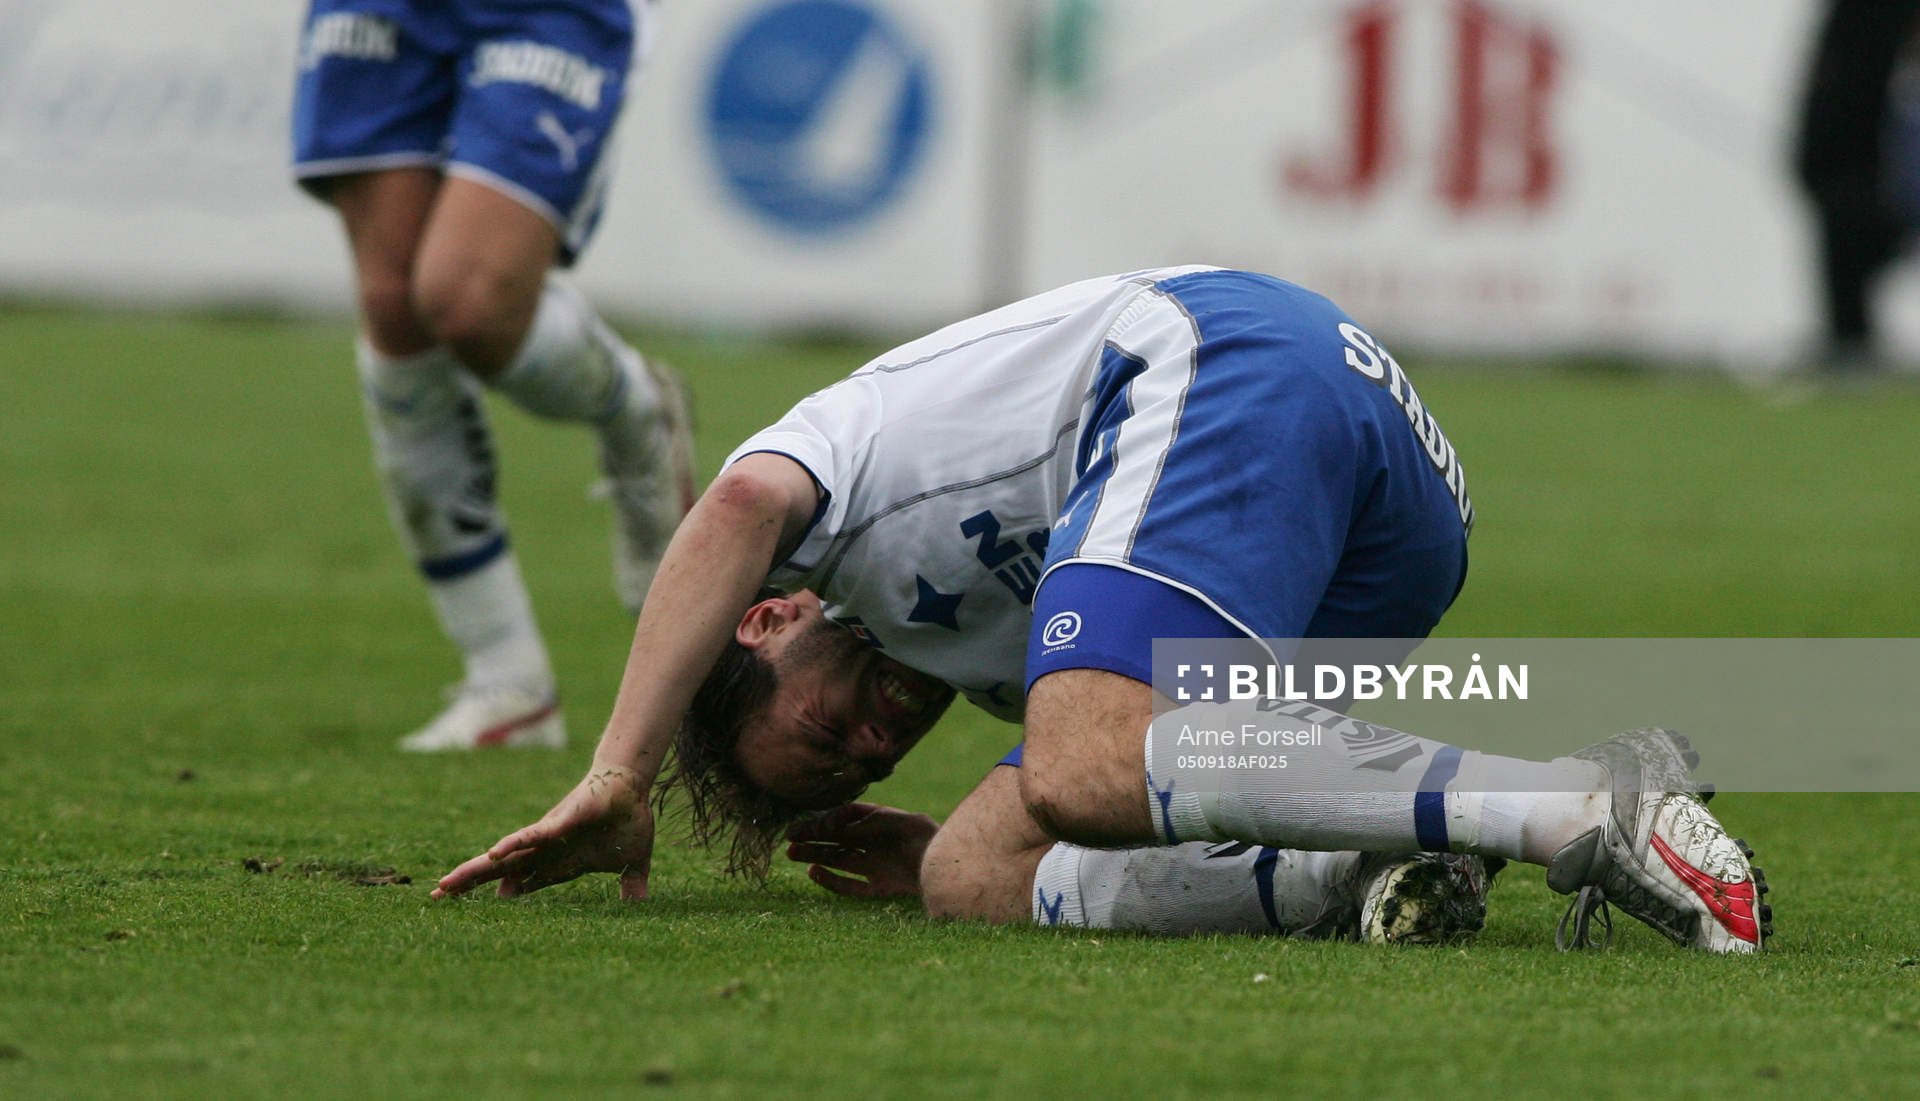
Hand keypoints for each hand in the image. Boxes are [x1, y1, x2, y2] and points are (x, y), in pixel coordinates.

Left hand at [432, 766, 653, 900]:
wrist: (634, 785)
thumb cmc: (629, 819)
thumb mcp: (631, 862)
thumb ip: (629, 882)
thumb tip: (636, 902)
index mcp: (558, 862)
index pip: (519, 881)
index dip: (496, 893)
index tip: (466, 908)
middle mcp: (544, 849)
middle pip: (499, 870)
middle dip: (469, 882)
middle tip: (435, 896)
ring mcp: (548, 835)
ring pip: (505, 856)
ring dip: (476, 869)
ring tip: (447, 883)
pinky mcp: (559, 820)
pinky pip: (532, 835)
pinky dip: (512, 844)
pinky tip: (493, 854)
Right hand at [785, 802, 938, 899]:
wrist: (949, 869)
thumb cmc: (925, 838)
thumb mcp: (894, 823)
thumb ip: (863, 824)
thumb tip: (832, 828)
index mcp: (880, 821)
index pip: (844, 817)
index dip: (824, 820)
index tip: (806, 826)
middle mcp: (875, 842)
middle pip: (837, 839)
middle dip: (813, 837)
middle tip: (788, 839)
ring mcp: (876, 866)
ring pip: (838, 859)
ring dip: (815, 855)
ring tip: (792, 853)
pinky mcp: (879, 888)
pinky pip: (849, 885)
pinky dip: (831, 879)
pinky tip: (813, 870)